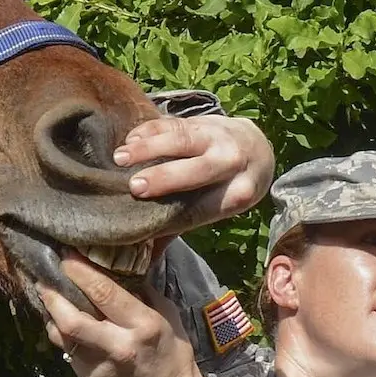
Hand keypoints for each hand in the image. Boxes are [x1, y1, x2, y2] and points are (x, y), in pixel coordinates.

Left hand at [39, 250, 220, 376]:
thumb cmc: (171, 353)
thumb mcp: (167, 316)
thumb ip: (141, 293)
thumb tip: (115, 267)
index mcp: (142, 325)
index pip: (104, 293)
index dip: (80, 272)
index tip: (66, 257)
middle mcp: (118, 346)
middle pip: (71, 319)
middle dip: (53, 296)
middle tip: (45, 280)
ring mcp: (98, 366)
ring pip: (61, 335)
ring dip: (52, 315)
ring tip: (50, 299)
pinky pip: (66, 350)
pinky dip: (62, 334)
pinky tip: (65, 324)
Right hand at [115, 113, 273, 223]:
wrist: (255, 148)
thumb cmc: (225, 186)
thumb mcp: (219, 205)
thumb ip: (187, 221)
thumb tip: (151, 257)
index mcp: (236, 194)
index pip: (204, 207)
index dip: (174, 213)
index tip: (145, 217)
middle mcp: (232, 162)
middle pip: (199, 170)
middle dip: (165, 178)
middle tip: (134, 187)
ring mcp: (218, 137)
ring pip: (183, 139)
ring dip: (149, 147)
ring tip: (120, 158)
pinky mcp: (203, 119)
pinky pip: (174, 122)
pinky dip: (149, 130)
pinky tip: (130, 141)